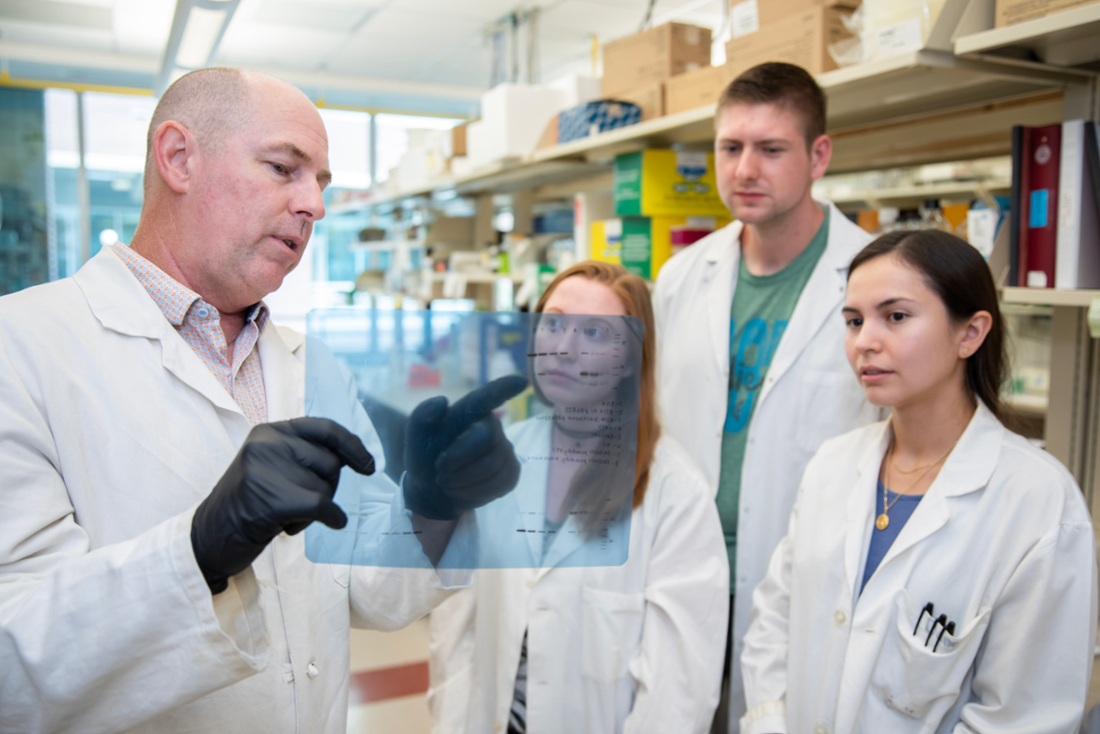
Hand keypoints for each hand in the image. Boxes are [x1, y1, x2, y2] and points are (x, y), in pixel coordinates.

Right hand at [191, 418, 375, 593]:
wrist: (210, 537)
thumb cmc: (248, 505)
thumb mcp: (270, 467)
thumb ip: (303, 455)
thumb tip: (354, 457)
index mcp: (269, 431)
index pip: (324, 429)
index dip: (352, 445)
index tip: (368, 465)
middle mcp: (268, 444)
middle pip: (331, 463)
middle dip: (325, 488)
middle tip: (296, 504)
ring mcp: (267, 468)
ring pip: (326, 487)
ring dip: (316, 508)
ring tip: (286, 515)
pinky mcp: (273, 497)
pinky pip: (323, 506)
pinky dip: (332, 518)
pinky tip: (328, 524)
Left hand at [403, 375, 526, 520]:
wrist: (430, 488)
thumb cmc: (426, 454)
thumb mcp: (416, 433)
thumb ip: (422, 414)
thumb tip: (443, 402)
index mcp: (470, 411)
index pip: (490, 396)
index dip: (505, 387)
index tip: (521, 381)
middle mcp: (492, 426)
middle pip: (486, 438)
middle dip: (457, 459)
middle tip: (440, 472)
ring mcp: (505, 450)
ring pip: (492, 466)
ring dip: (463, 480)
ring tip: (447, 483)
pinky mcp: (511, 472)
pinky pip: (501, 483)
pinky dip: (476, 492)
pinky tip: (462, 491)